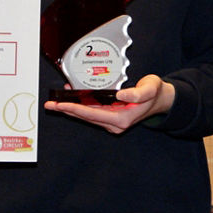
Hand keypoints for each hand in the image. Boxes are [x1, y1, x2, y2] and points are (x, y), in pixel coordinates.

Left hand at [43, 74, 174, 133]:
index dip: (75, 109)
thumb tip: (120, 95)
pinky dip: (81, 106)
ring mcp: (112, 122)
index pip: (93, 114)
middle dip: (67, 110)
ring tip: (57, 101)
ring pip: (87, 115)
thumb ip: (137, 92)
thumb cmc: (155, 93)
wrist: (161, 99)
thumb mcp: (150, 88)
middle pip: (86, 117)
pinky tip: (73, 98)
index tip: (61, 105)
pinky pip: (92, 112)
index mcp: (122, 119)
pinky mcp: (111, 117)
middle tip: (51, 104)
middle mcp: (115, 123)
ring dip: (72, 108)